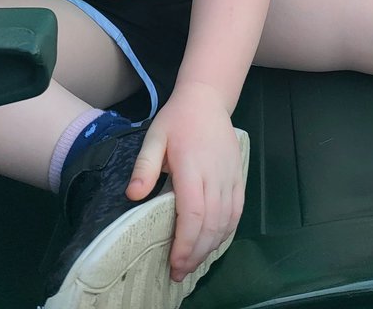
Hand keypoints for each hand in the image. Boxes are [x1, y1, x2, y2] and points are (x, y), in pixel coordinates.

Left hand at [129, 84, 244, 282]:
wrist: (207, 100)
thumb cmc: (177, 120)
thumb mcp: (154, 137)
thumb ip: (144, 167)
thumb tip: (132, 196)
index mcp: (192, 167)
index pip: (193, 213)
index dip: (185, 242)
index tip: (173, 262)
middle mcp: (215, 175)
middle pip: (211, 223)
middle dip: (196, 253)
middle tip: (179, 272)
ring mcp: (230, 176)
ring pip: (226, 221)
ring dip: (211, 247)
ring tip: (193, 263)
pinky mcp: (239, 176)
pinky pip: (237, 211)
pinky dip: (227, 232)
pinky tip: (214, 243)